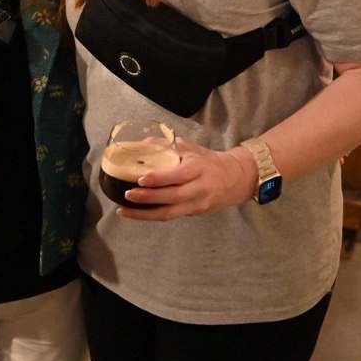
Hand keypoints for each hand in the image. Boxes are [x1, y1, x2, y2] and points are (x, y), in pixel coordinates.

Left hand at [117, 139, 257, 220]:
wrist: (235, 178)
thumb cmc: (208, 161)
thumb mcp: (191, 148)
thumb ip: (166, 145)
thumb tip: (140, 144)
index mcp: (198, 168)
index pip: (178, 175)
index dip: (160, 178)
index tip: (141, 178)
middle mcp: (199, 188)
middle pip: (172, 197)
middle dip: (148, 198)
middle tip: (127, 195)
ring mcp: (198, 204)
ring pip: (170, 213)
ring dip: (145, 214)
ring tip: (125, 211)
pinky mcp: (195, 213)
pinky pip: (171, 217)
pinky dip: (152, 216)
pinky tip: (137, 214)